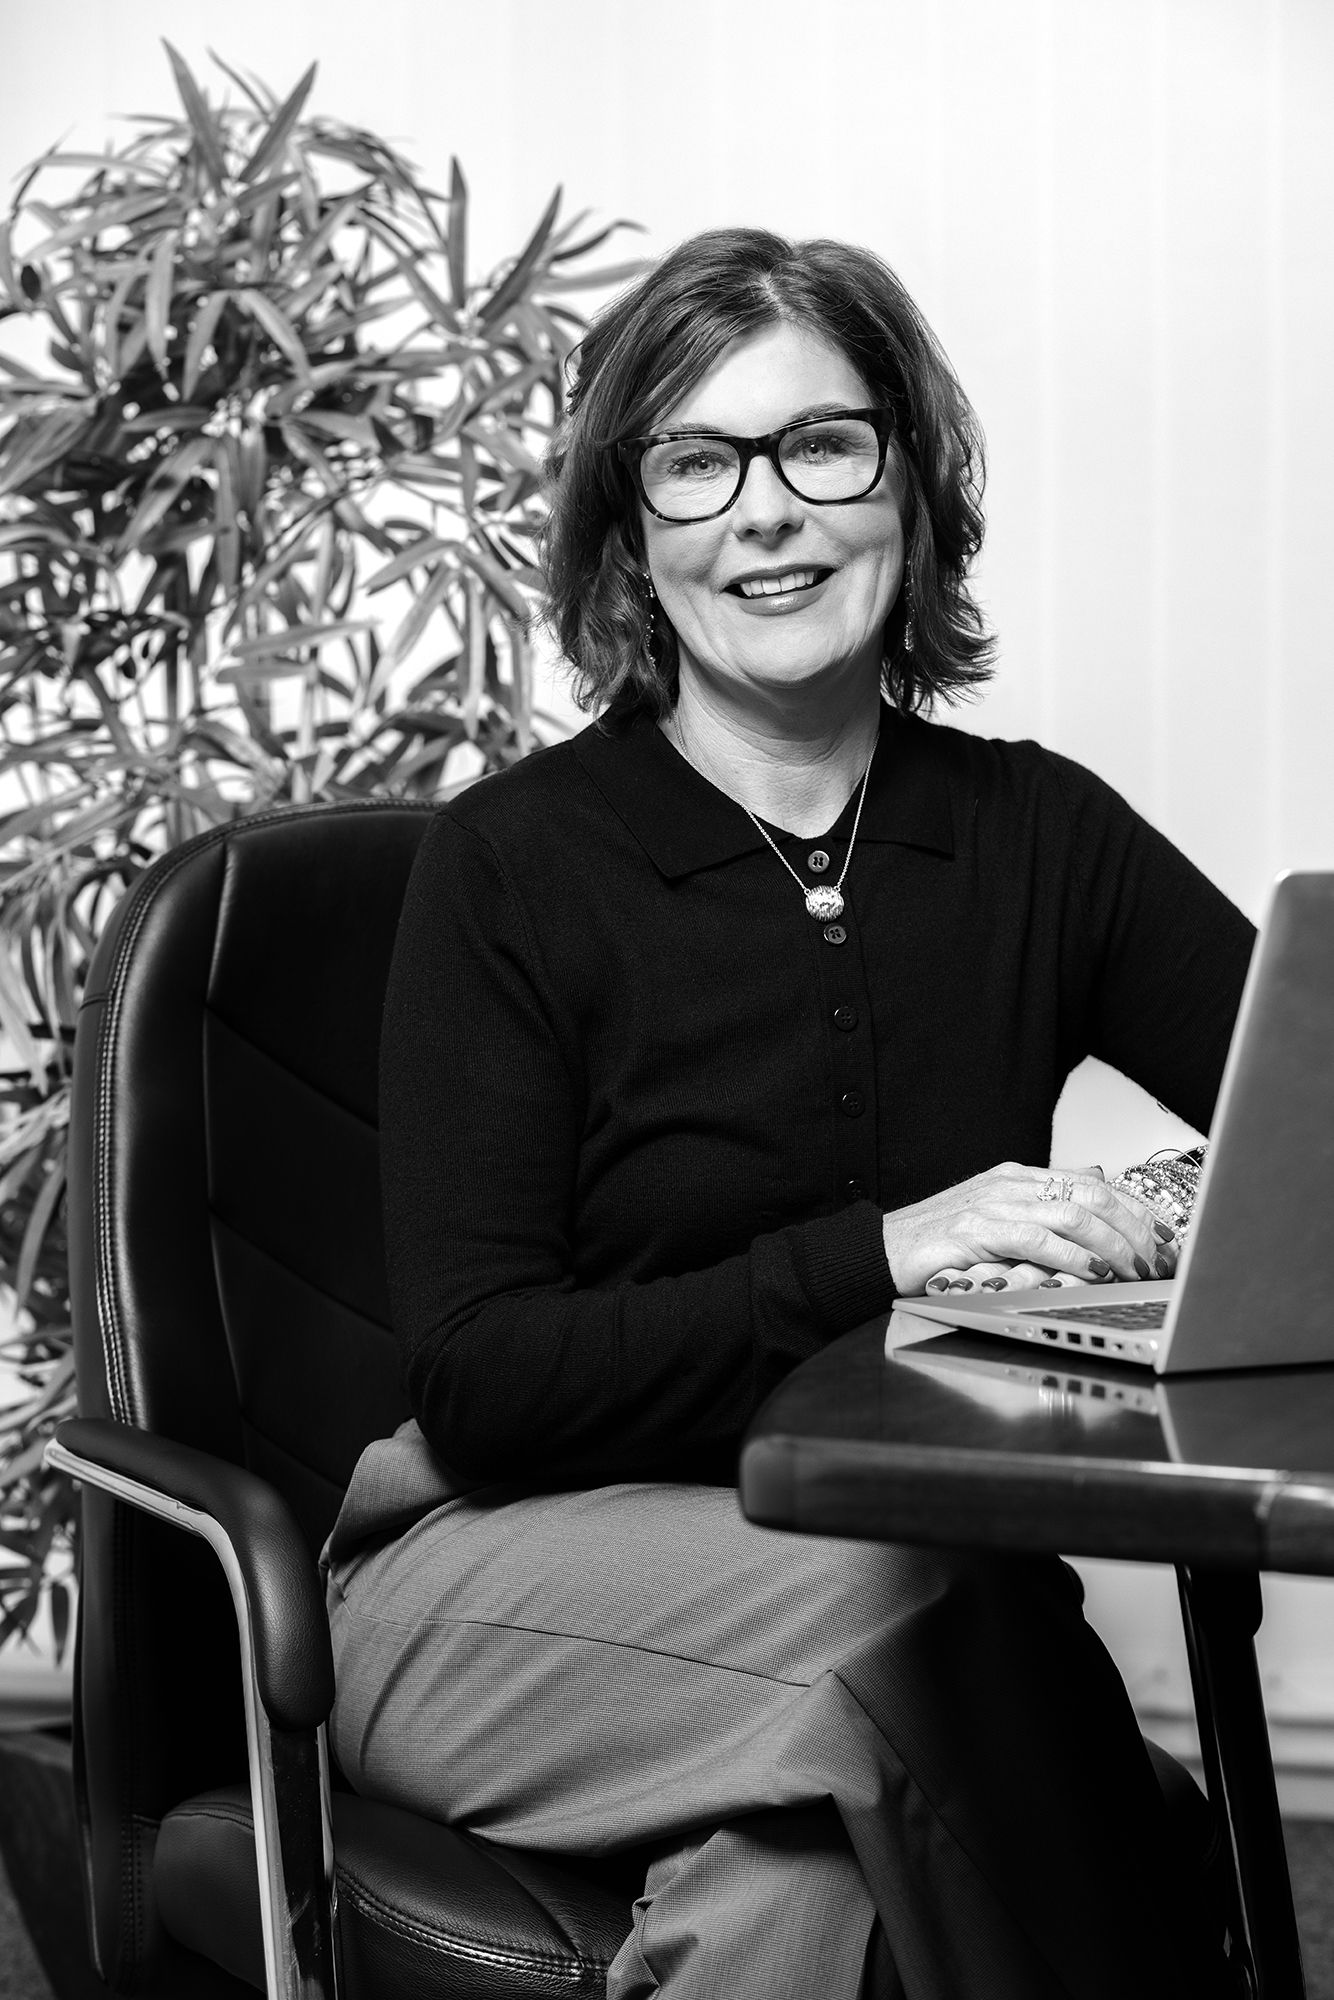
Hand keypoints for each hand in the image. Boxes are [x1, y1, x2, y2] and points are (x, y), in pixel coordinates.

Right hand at [882, 1162, 1178, 1297]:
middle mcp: (1012, 1183)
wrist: (883, 1250)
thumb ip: (1043, 1209)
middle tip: (1163, 1259)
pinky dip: (1073, 1256)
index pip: (1095, 1181)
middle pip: (1093, 1192)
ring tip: (1138, 1270)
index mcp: (1020, 1177)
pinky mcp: (977, 1229)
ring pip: (1074, 1213)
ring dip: (1114, 1245)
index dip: (1137, 1208)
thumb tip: (1093, 1192)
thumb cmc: (941, 1244)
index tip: (1168, 1236)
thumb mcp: (999, 1220)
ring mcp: (994, 1203)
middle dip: (1137, 1227)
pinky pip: (1038, 1239)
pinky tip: (1095, 1273)